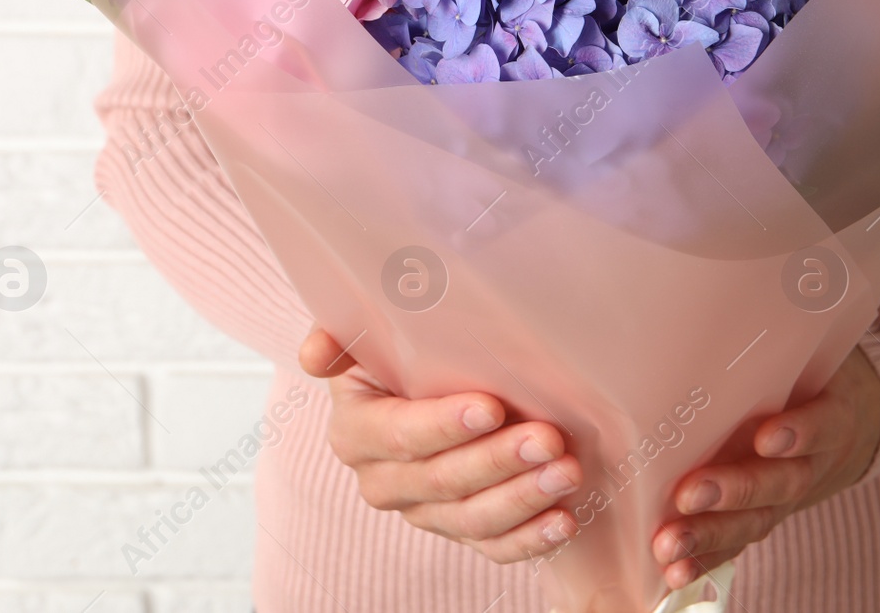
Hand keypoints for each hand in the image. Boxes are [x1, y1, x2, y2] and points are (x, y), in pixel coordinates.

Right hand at [299, 325, 582, 562]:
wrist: (437, 378)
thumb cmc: (407, 348)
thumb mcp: (372, 331)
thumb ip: (343, 334)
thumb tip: (314, 358)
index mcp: (357, 429)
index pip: (400, 434)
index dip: (443, 425)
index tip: (492, 407)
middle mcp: (384, 480)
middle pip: (440, 481)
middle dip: (496, 461)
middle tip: (547, 439)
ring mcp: (424, 512)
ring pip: (470, 519)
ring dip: (521, 499)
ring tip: (565, 473)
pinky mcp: (462, 531)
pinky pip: (493, 547)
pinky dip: (530, 539)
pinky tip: (563, 521)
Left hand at [652, 346, 879, 588]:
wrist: (845, 420)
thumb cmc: (808, 373)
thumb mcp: (807, 350)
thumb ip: (777, 336)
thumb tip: (721, 290)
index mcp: (830, 415)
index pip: (822, 423)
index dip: (799, 432)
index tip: (769, 435)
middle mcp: (810, 463)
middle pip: (779, 483)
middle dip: (735, 491)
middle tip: (692, 493)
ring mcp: (785, 497)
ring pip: (754, 522)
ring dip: (710, 536)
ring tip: (670, 544)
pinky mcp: (762, 518)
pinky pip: (736, 545)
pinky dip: (705, 561)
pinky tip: (672, 572)